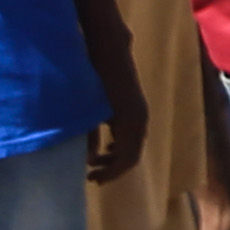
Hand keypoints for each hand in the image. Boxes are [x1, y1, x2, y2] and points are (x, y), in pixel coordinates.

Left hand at [86, 46, 148, 182]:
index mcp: (131, 123)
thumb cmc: (96, 78)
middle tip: (91, 174)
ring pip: (134, 145)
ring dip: (117, 156)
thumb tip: (90, 159)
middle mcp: (140, 120)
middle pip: (133, 155)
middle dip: (113, 168)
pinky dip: (121, 144)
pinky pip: (134, 134)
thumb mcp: (89, 110)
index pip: (127, 160)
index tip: (91, 179)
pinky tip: (107, 143)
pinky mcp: (137, 106)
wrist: (109, 50)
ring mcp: (140, 112)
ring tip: (96, 160)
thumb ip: (90, 136)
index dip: (111, 174)